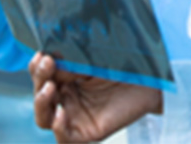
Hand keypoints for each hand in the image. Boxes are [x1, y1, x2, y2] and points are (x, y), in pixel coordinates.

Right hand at [30, 52, 161, 142]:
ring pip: (44, 117)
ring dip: (41, 103)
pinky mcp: (87, 132)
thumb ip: (72, 60)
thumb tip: (48, 58)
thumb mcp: (94, 58)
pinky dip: (58, 127)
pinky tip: (60, 113)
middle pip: (39, 95)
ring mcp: (75, 116)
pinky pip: (64, 138)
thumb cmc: (126, 64)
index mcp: (66, 78)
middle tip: (47, 64)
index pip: (41, 75)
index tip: (42, 55)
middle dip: (39, 79)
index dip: (37, 66)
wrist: (154, 80)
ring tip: (49, 88)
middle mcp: (67, 97)